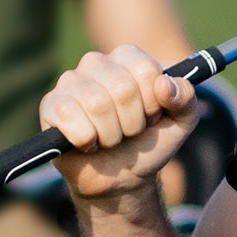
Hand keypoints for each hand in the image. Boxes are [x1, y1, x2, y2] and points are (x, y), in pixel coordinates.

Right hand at [41, 45, 201, 201]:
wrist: (122, 178)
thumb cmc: (148, 143)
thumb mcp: (181, 122)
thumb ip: (186, 98)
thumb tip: (164, 85)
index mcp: (127, 58)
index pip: (146, 70)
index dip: (153, 102)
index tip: (150, 116)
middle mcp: (96, 62)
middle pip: (123, 88)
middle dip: (133, 123)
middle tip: (128, 131)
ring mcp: (70, 82)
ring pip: (97, 104)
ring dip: (111, 135)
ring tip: (109, 139)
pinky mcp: (50, 105)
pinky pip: (69, 117)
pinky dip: (86, 140)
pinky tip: (88, 143)